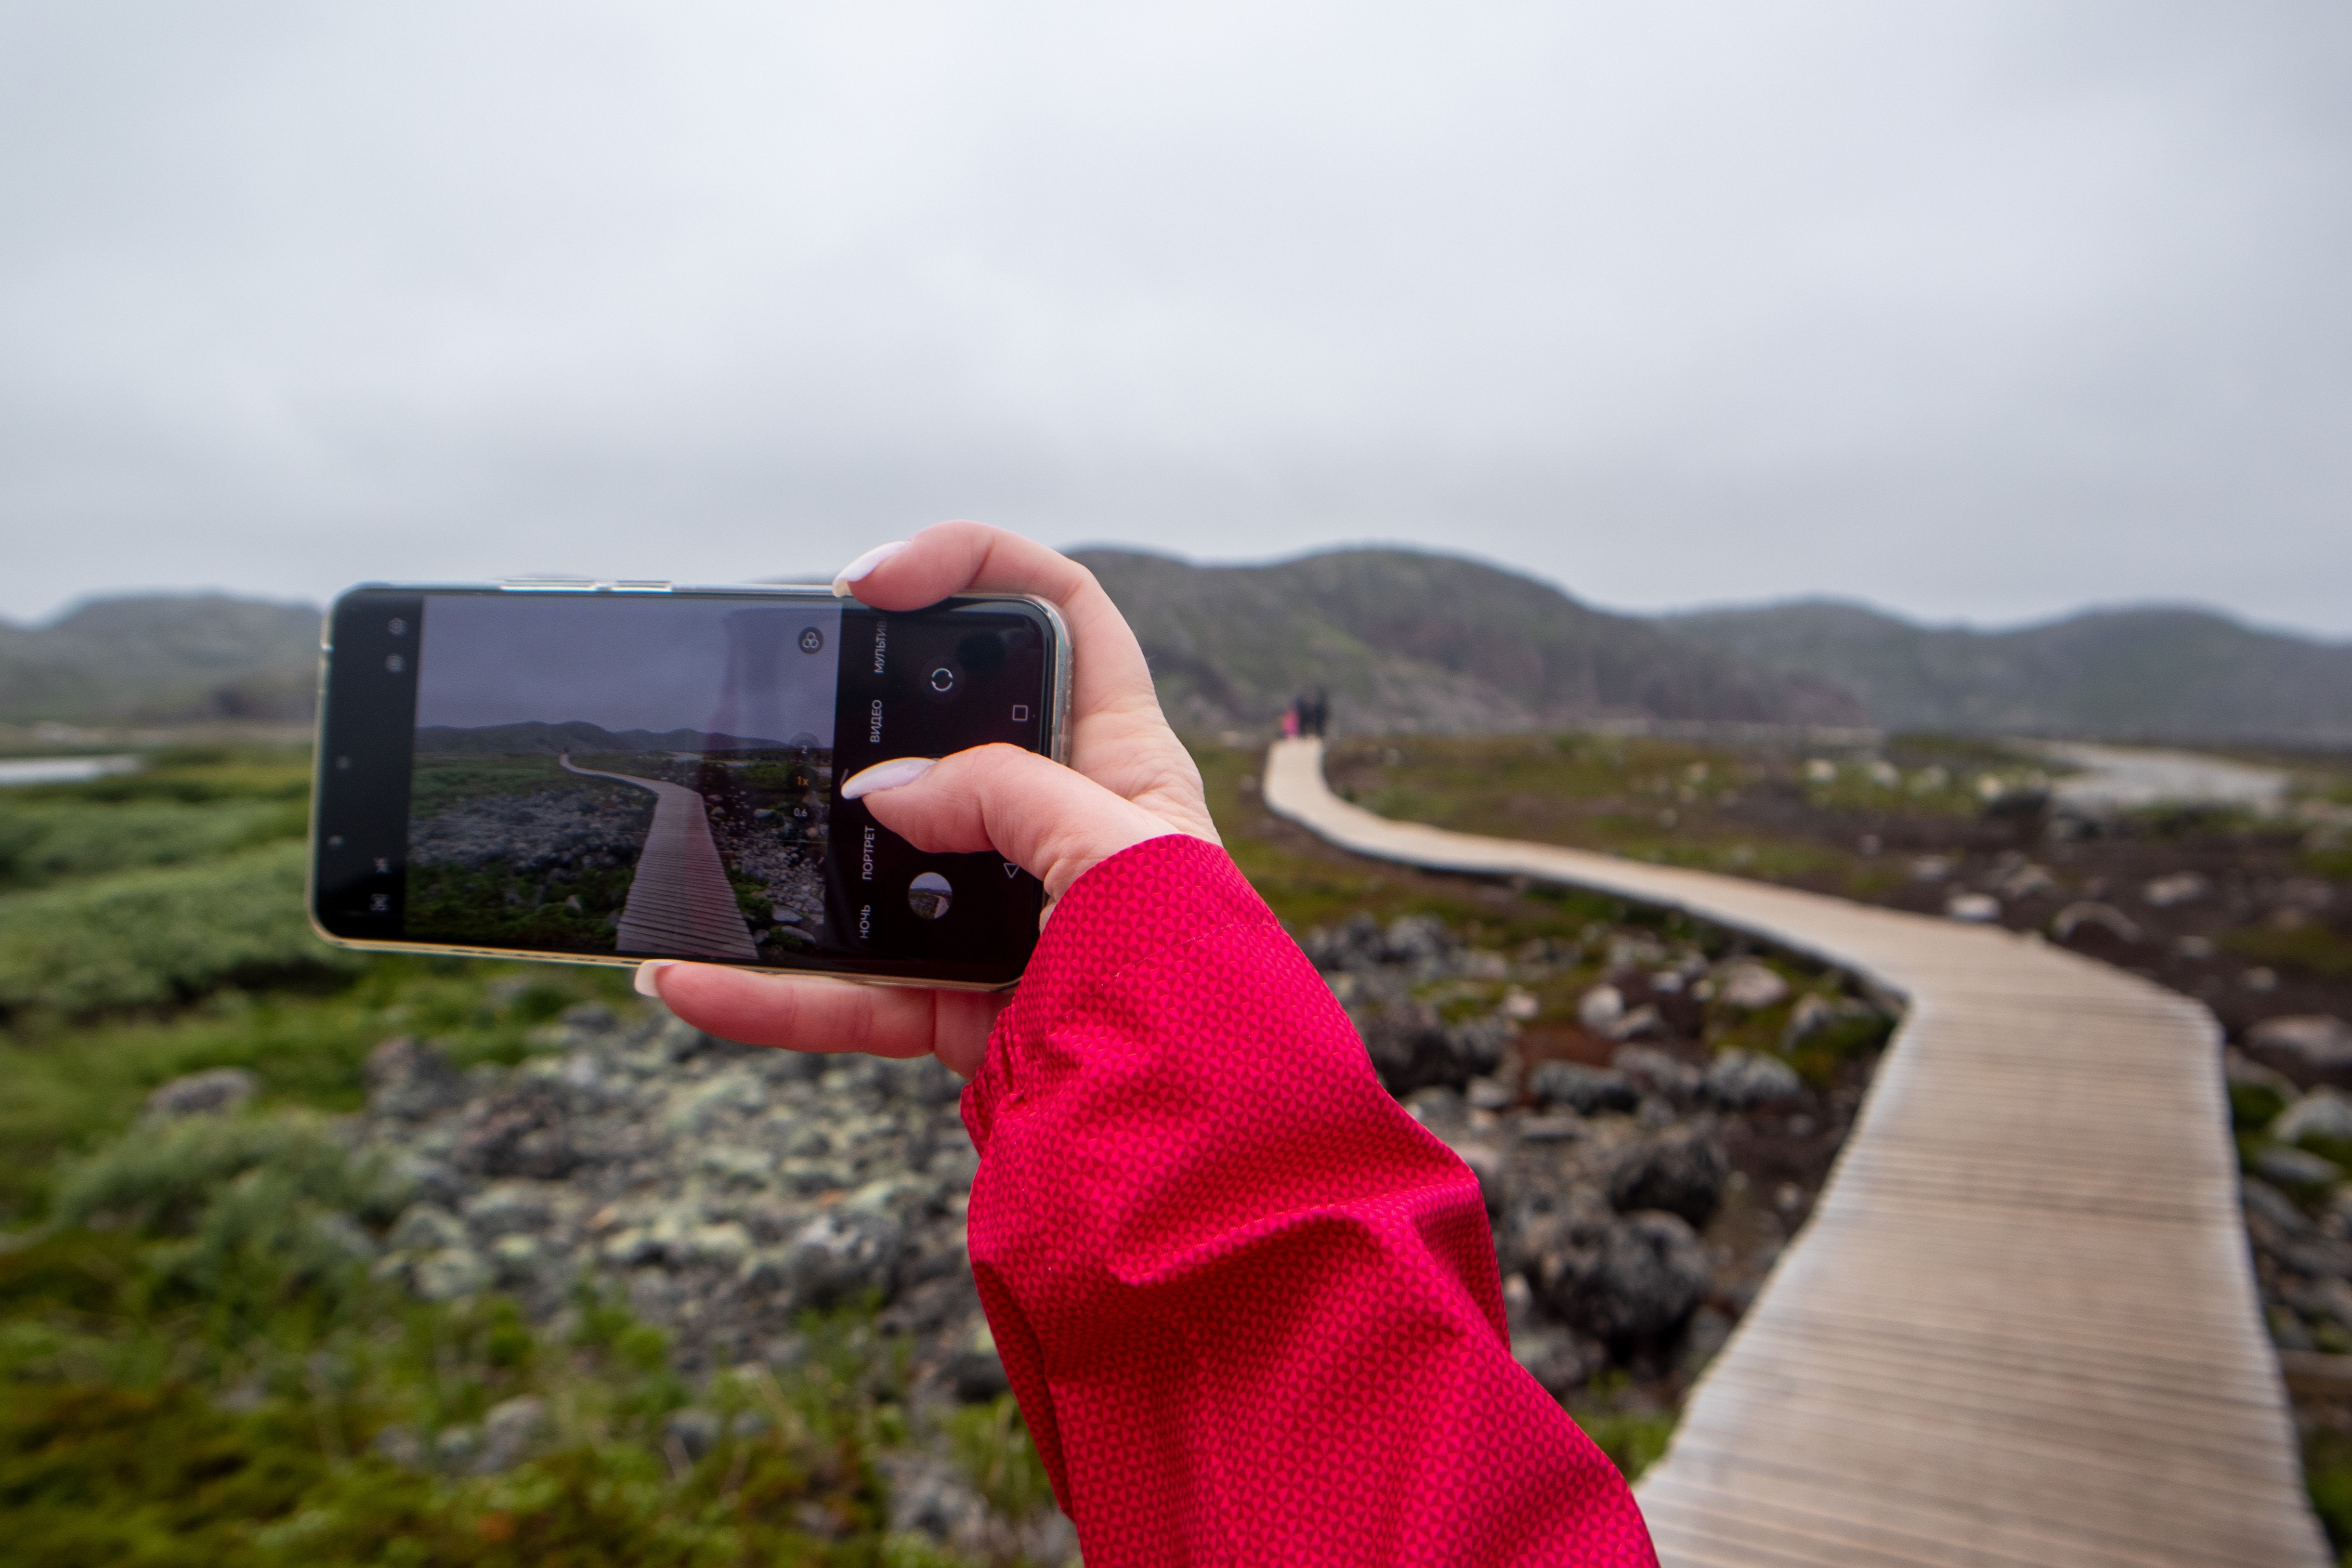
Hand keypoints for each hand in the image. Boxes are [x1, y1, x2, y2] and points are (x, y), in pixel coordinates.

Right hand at [638, 522, 1216, 1077]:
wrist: (1194, 1148)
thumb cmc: (1197, 982)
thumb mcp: (1119, 850)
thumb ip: (1004, 794)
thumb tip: (887, 794)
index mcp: (1125, 759)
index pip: (1063, 613)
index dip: (974, 566)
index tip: (875, 582)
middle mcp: (1063, 825)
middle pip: (949, 728)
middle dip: (861, 707)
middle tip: (786, 692)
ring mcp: (1003, 916)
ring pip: (877, 867)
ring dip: (789, 862)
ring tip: (701, 847)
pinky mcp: (961, 1005)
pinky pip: (850, 990)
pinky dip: (771, 993)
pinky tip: (695, 980)